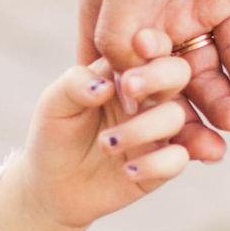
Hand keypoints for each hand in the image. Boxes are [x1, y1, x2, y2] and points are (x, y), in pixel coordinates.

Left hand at [0, 39, 196, 230]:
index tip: (139, 46)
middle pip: (177, 74)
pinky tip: (128, 171)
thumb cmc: (54, 134)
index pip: (151, 47)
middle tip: (130, 90)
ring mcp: (158, 132)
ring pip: (176, 116)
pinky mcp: (161, 166)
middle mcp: (149, 98)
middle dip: (160, 77)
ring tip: (105, 144)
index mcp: (127, 72)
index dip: (152, 44)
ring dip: (143, 128)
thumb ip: (76, 84)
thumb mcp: (54, 104)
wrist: (51, 186)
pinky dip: (157, 163)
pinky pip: (178, 159)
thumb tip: (107, 84)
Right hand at [79, 0, 229, 158]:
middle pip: (160, 85)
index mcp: (107, 11)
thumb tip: (127, 77)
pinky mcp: (227, 0)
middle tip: (204, 156)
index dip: (128, 112)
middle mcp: (145, 18)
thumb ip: (126, 21)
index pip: (112, 76)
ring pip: (201, 74)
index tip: (145, 144)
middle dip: (181, 121)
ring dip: (219, 105)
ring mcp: (187, 11)